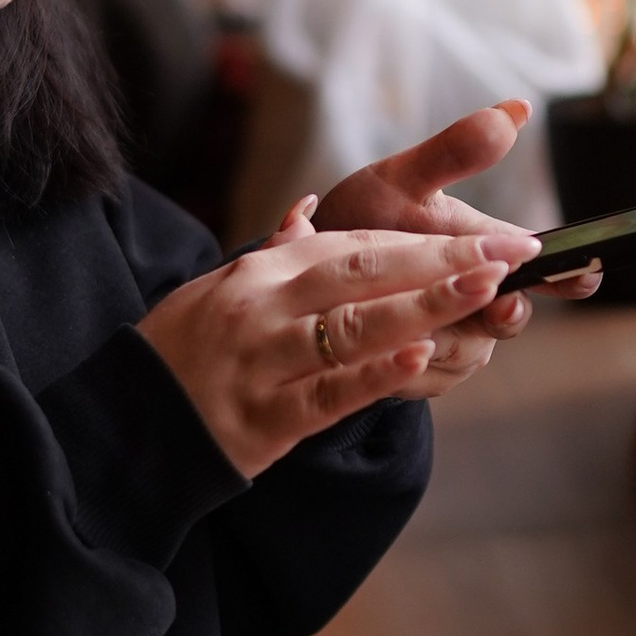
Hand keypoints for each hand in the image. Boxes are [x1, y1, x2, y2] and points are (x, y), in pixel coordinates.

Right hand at [139, 220, 540, 478]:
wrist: (124, 424)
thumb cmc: (180, 351)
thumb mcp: (217, 288)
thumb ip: (273, 253)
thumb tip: (309, 212)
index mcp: (260, 269)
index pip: (357, 246)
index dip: (429, 243)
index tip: (492, 242)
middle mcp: (262, 306)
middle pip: (365, 273)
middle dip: (443, 263)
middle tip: (511, 254)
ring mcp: (263, 361)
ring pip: (354, 328)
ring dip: (425, 306)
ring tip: (484, 291)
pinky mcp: (263, 419)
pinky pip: (328, 392)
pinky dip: (375, 377)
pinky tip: (420, 360)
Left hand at [315, 97, 603, 379]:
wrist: (300, 274)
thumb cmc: (359, 220)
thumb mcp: (401, 183)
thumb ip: (454, 154)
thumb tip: (515, 109)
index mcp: (485, 254)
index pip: (551, 269)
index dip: (574, 275)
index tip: (581, 273)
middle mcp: (478, 301)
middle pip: (508, 320)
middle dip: (501, 313)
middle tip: (500, 302)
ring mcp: (451, 341)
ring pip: (465, 354)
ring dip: (437, 336)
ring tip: (402, 319)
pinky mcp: (417, 375)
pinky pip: (423, 378)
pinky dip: (398, 361)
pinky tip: (371, 346)